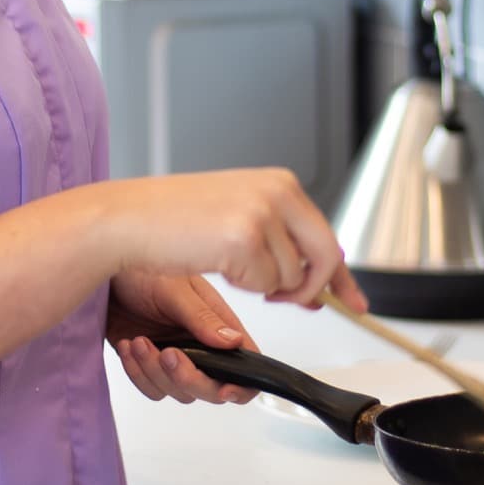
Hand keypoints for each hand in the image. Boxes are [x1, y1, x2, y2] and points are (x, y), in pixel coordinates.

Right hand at [94, 168, 366, 310]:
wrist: (129, 218)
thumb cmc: (172, 217)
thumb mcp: (238, 216)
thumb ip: (280, 238)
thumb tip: (316, 277)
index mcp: (279, 183)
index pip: (326, 233)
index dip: (340, 273)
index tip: (355, 300)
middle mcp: (278, 192)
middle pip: (323, 256)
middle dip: (310, 287)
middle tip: (290, 301)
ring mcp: (263, 214)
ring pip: (291, 277)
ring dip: (263, 285)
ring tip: (227, 262)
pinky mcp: (246, 239)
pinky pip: (265, 286)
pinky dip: (244, 287)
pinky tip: (217, 263)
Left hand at [108, 272, 258, 403]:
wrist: (102, 271)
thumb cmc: (140, 269)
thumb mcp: (174, 289)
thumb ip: (202, 318)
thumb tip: (234, 342)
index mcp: (217, 322)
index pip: (246, 361)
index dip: (243, 384)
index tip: (225, 389)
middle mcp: (200, 342)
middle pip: (211, 387)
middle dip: (189, 379)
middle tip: (168, 355)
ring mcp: (174, 355)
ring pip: (178, 390)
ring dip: (155, 372)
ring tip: (139, 341)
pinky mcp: (148, 362)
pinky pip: (151, 387)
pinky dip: (137, 373)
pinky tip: (128, 345)